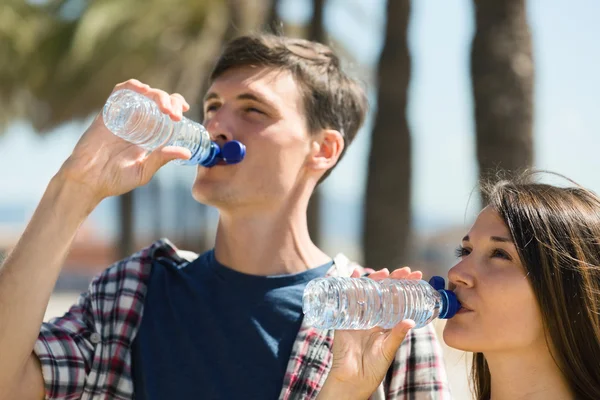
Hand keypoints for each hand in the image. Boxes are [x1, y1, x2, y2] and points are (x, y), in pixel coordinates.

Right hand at [58, 79, 191, 203]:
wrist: (87, 179)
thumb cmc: (115, 179)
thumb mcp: (144, 170)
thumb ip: (161, 159)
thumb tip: (187, 153)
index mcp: (150, 134)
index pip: (167, 112)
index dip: (177, 105)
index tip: (185, 110)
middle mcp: (138, 122)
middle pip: (158, 100)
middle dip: (171, 101)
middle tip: (175, 115)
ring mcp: (123, 115)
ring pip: (143, 93)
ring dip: (157, 94)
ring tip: (165, 107)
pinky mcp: (108, 112)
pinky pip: (120, 91)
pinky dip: (133, 86)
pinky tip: (143, 91)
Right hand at [318, 267, 422, 399]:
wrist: (352, 379)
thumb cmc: (373, 367)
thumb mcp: (388, 350)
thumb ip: (397, 335)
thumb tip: (410, 321)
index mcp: (385, 323)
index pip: (397, 300)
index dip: (405, 287)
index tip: (416, 276)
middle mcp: (373, 316)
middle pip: (383, 292)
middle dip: (393, 279)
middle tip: (404, 271)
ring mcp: (359, 316)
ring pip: (367, 292)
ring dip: (374, 279)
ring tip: (383, 272)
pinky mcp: (344, 318)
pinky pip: (346, 299)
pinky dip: (349, 285)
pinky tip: (355, 274)